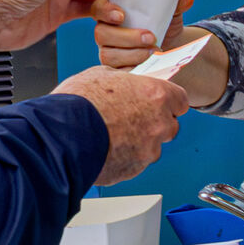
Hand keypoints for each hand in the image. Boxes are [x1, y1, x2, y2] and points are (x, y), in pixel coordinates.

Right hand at [54, 66, 187, 185]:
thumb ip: (123, 80)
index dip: (168, 100)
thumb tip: (123, 81)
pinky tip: (105, 147)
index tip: (158, 100)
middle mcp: (159, 124)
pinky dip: (124, 156)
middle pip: (170, 125)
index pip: (181, 99)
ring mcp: (148, 150)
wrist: (62, 135)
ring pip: (152, 147)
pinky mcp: (133, 170)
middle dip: (155, 122)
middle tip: (131, 117)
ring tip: (112, 134)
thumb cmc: (79, 103)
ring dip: (139, 142)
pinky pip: (135, 162)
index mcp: (156, 96)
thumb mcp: (101, 75)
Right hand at [92, 0, 192, 68]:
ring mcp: (108, 52)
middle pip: (101, 34)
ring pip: (108, 55)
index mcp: (112, 11)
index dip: (105, 11)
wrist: (171, 49)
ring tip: (155, 53)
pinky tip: (149, 67)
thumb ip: (175, 3)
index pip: (98, 8)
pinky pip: (117, 74)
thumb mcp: (170, 12)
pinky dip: (134, 70)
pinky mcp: (115, 70)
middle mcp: (105, 32)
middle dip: (127, 37)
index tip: (121, 15)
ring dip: (133, 54)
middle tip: (151, 37)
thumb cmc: (164, 25)